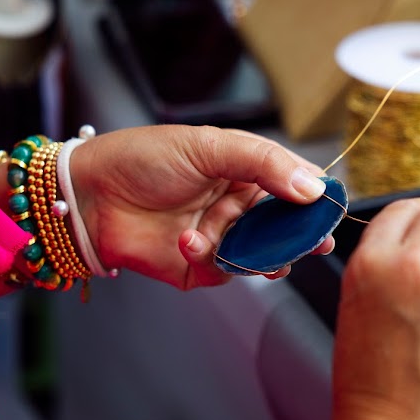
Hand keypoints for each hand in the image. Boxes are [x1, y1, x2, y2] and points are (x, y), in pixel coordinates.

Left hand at [69, 125, 332, 288]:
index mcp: (247, 173)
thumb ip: (264, 163)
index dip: (316, 201)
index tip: (330, 212)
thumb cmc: (144, 158)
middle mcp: (239, 207)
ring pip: (262, 257)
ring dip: (260, 254)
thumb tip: (313, 186)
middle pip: (286, 229)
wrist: (90, 194)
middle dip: (299, 238)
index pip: (296, 187)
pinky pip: (224, 273)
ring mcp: (221, 239)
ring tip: (257, 249)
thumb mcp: (210, 146)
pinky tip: (188, 238)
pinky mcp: (199, 268)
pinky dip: (210, 258)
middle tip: (311, 243)